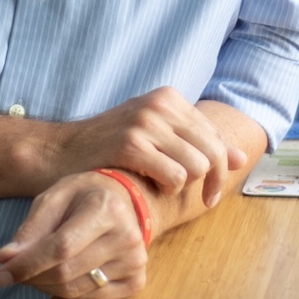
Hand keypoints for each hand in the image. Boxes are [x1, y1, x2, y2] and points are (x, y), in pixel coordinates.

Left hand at [0, 172, 146, 298]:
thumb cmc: (85, 196)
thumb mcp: (55, 197)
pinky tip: (58, 276)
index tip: (0, 273)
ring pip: (75, 290)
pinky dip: (65, 292)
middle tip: (11, 272)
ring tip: (34, 271)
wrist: (124, 201)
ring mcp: (135, 262)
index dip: (28, 264)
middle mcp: (127, 237)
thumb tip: (6, 258)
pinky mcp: (136, 281)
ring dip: (44, 285)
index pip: (62, 247)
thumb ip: (31, 228)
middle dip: (31, 276)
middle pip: (66, 272)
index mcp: (106, 209)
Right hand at [48, 87, 246, 201]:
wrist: (60, 151)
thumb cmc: (108, 147)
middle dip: (211, 181)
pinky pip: (174, 176)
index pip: (214, 134)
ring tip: (166, 191)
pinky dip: (168, 190)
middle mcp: (160, 104)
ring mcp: (145, 122)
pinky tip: (151, 189)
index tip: (210, 190)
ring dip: (186, 187)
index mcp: (169, 97)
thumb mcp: (154, 135)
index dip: (219, 166)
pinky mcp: (131, 144)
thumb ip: (195, 142)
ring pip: (196, 166)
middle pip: (211, 151)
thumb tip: (239, 158)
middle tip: (203, 201)